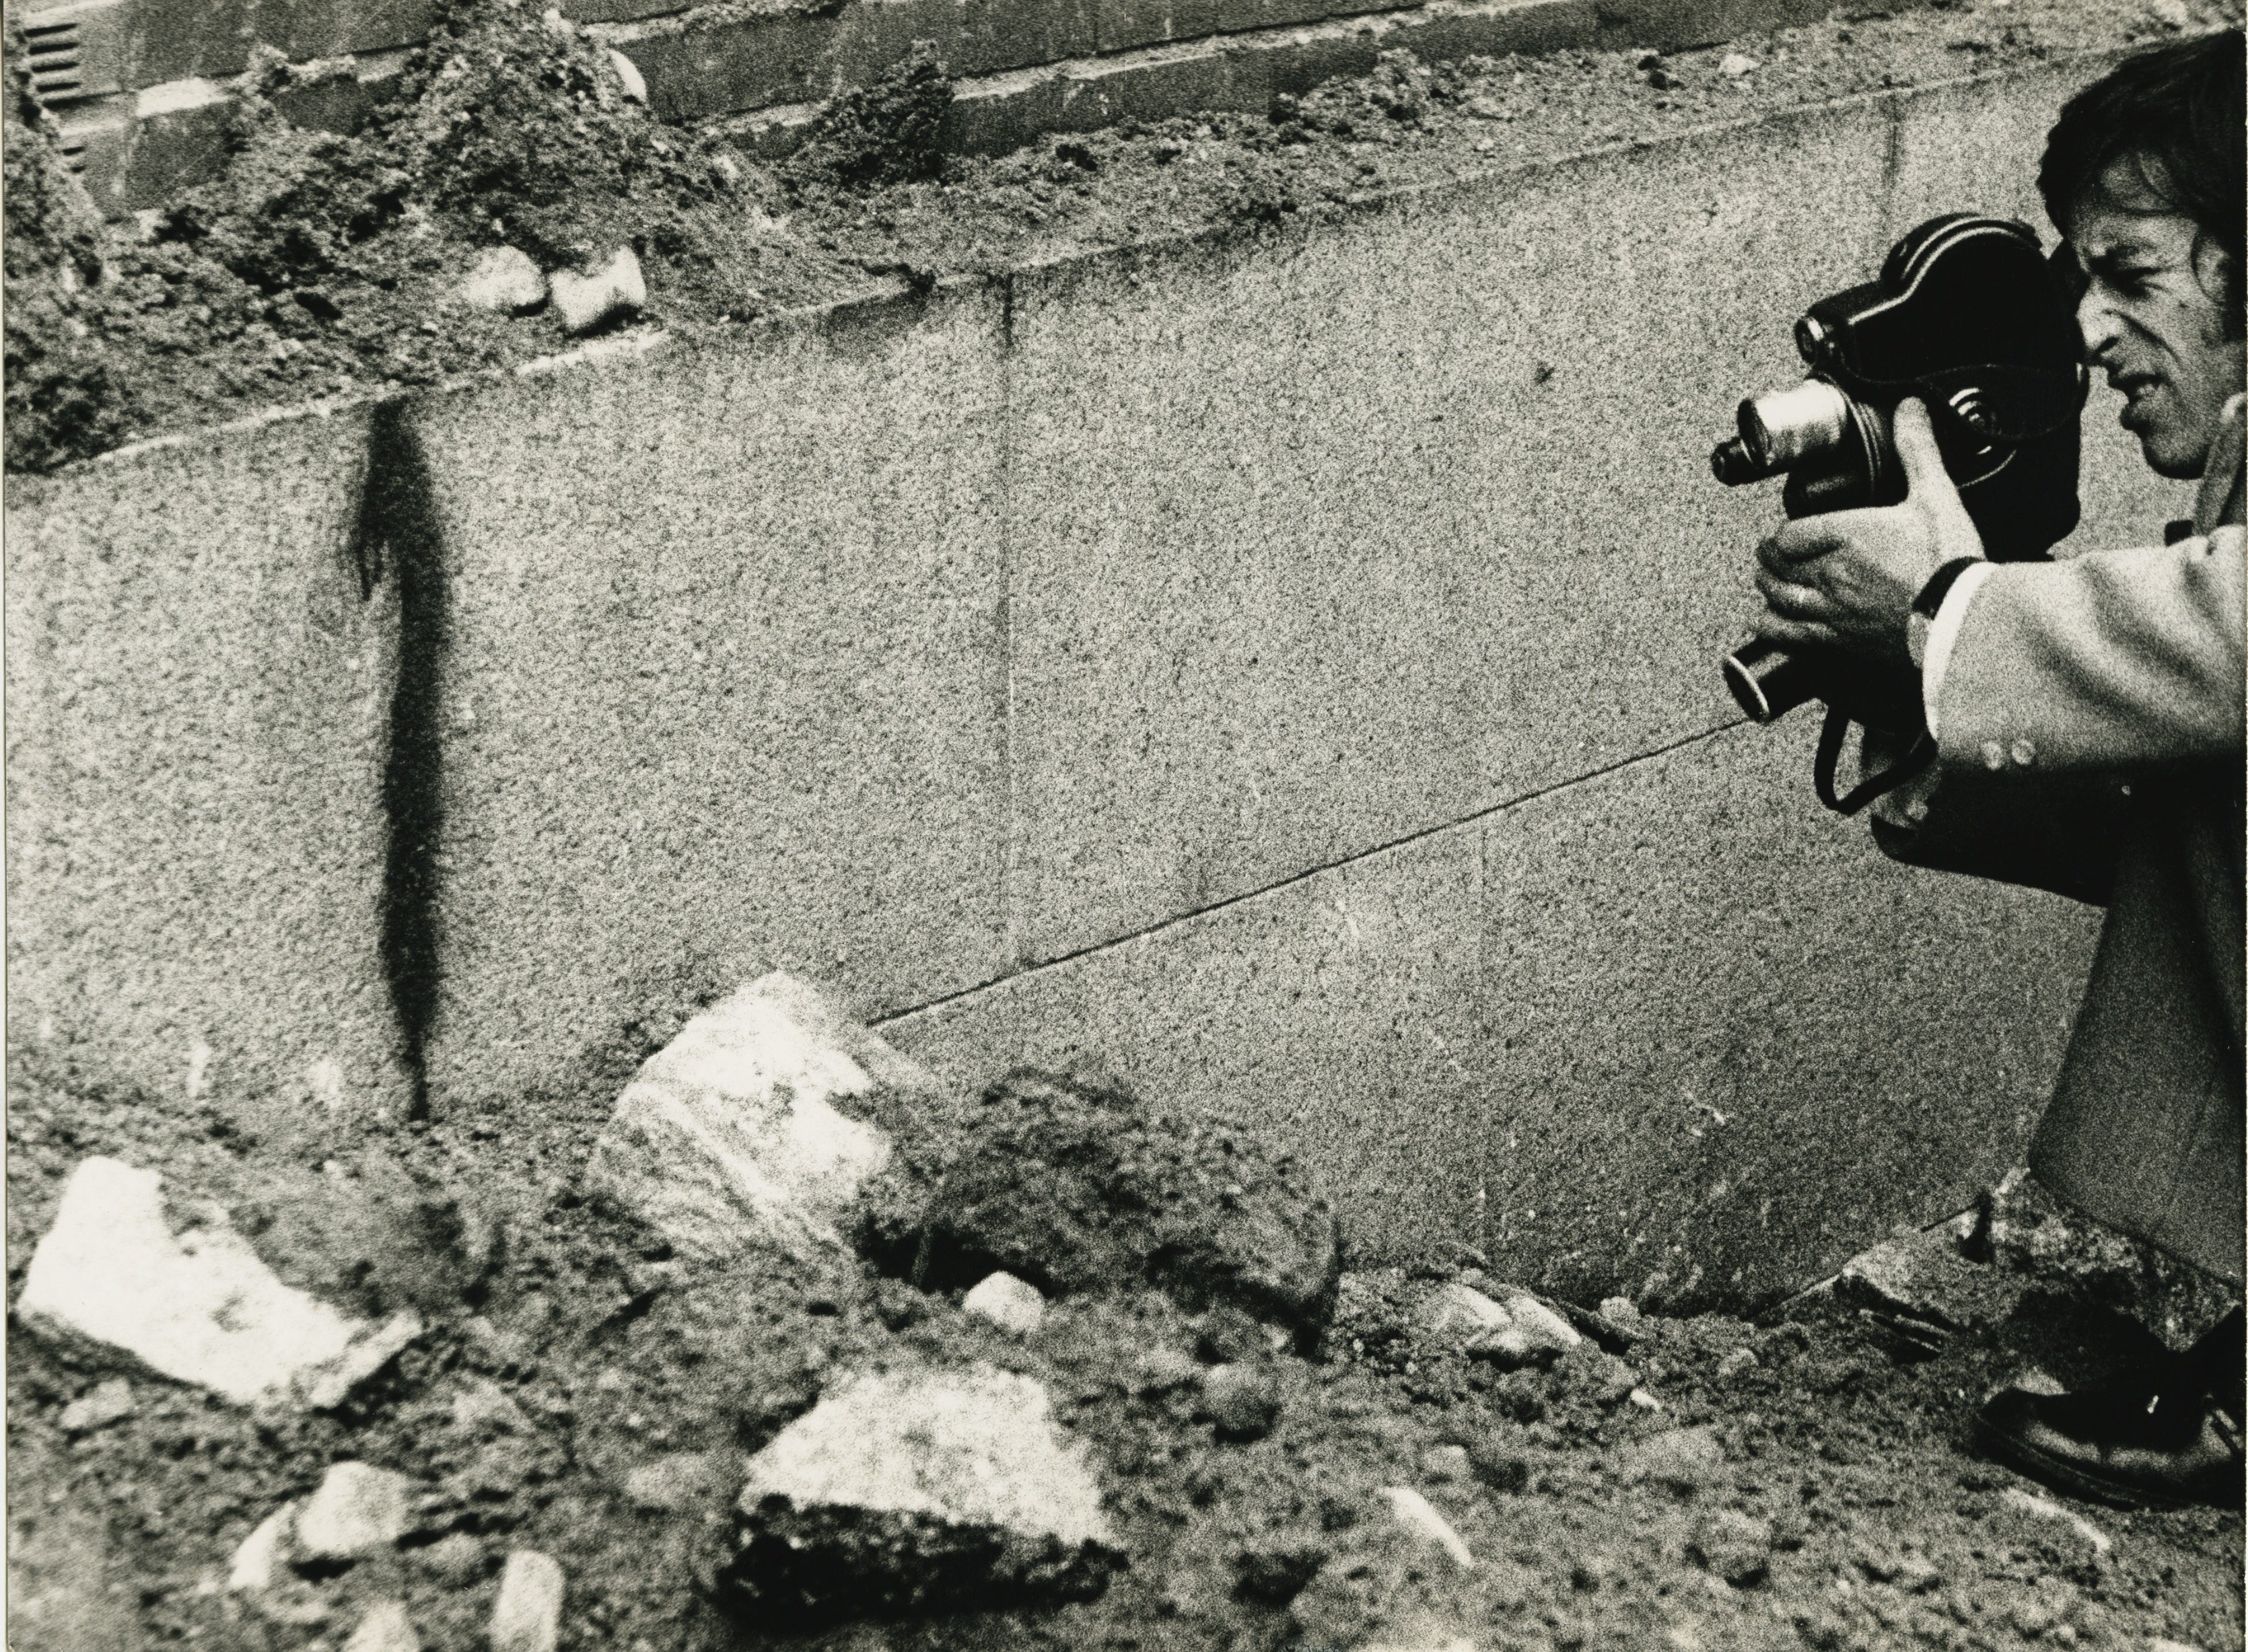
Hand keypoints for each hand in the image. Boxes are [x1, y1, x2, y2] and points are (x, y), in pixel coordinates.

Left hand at [1751, 398, 1984, 669]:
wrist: (1962, 618)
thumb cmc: (1949, 562)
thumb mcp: (1936, 494)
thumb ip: (1917, 450)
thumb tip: (1909, 410)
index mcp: (1846, 534)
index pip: (1789, 533)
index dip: (1783, 533)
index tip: (1786, 533)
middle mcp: (1830, 572)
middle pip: (1777, 566)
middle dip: (1770, 558)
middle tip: (1770, 555)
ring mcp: (1830, 609)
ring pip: (1778, 597)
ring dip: (1767, 587)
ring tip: (1767, 580)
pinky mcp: (1838, 640)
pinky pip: (1789, 634)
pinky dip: (1771, 626)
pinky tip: (1766, 622)